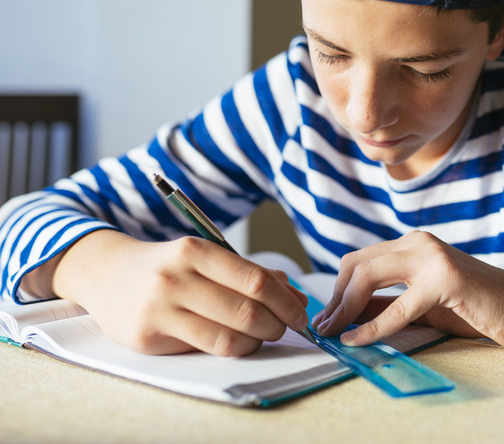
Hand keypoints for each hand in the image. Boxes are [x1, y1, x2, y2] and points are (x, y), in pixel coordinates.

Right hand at [42, 230, 308, 355]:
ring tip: (261, 336)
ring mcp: (160, 308)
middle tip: (284, 327)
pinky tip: (236, 342)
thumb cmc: (167, 266)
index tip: (300, 313)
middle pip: (247, 311)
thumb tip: (296, 297)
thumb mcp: (206, 256)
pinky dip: (232, 349)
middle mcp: (176, 277)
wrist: (106, 274)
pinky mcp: (148, 336)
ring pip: (229, 337)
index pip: (256, 281)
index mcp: (196, 250)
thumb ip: (251, 274)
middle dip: (277, 324)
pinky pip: (205, 349)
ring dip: (257, 341)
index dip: (286, 302)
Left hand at [311, 231, 503, 347]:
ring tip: (332, 333)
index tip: (327, 317)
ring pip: (368, 276)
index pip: (359, 260)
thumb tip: (348, 313)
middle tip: (324, 327)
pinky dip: (371, 326)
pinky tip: (356, 340)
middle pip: (356, 264)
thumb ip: (388, 301)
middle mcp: (419, 242)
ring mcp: (431, 257)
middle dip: (334, 298)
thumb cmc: (476, 307)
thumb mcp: (423, 303)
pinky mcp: (445, 279)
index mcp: (414, 243)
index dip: (337, 289)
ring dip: (344, 308)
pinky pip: (397, 306)